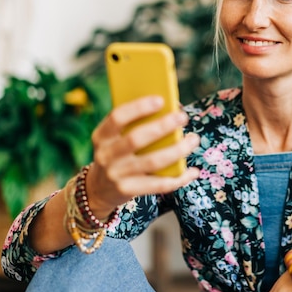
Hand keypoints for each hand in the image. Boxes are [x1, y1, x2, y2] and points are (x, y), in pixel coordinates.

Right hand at [86, 95, 199, 216]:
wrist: (98, 190)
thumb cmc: (116, 154)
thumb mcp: (115, 138)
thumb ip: (134, 124)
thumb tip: (172, 108)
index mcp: (101, 136)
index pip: (117, 117)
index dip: (139, 108)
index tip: (161, 100)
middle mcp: (106, 155)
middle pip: (136, 139)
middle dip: (162, 127)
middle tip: (182, 117)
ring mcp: (116, 175)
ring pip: (152, 162)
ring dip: (177, 150)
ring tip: (193, 139)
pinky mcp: (128, 191)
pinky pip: (159, 185)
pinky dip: (179, 178)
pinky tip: (193, 171)